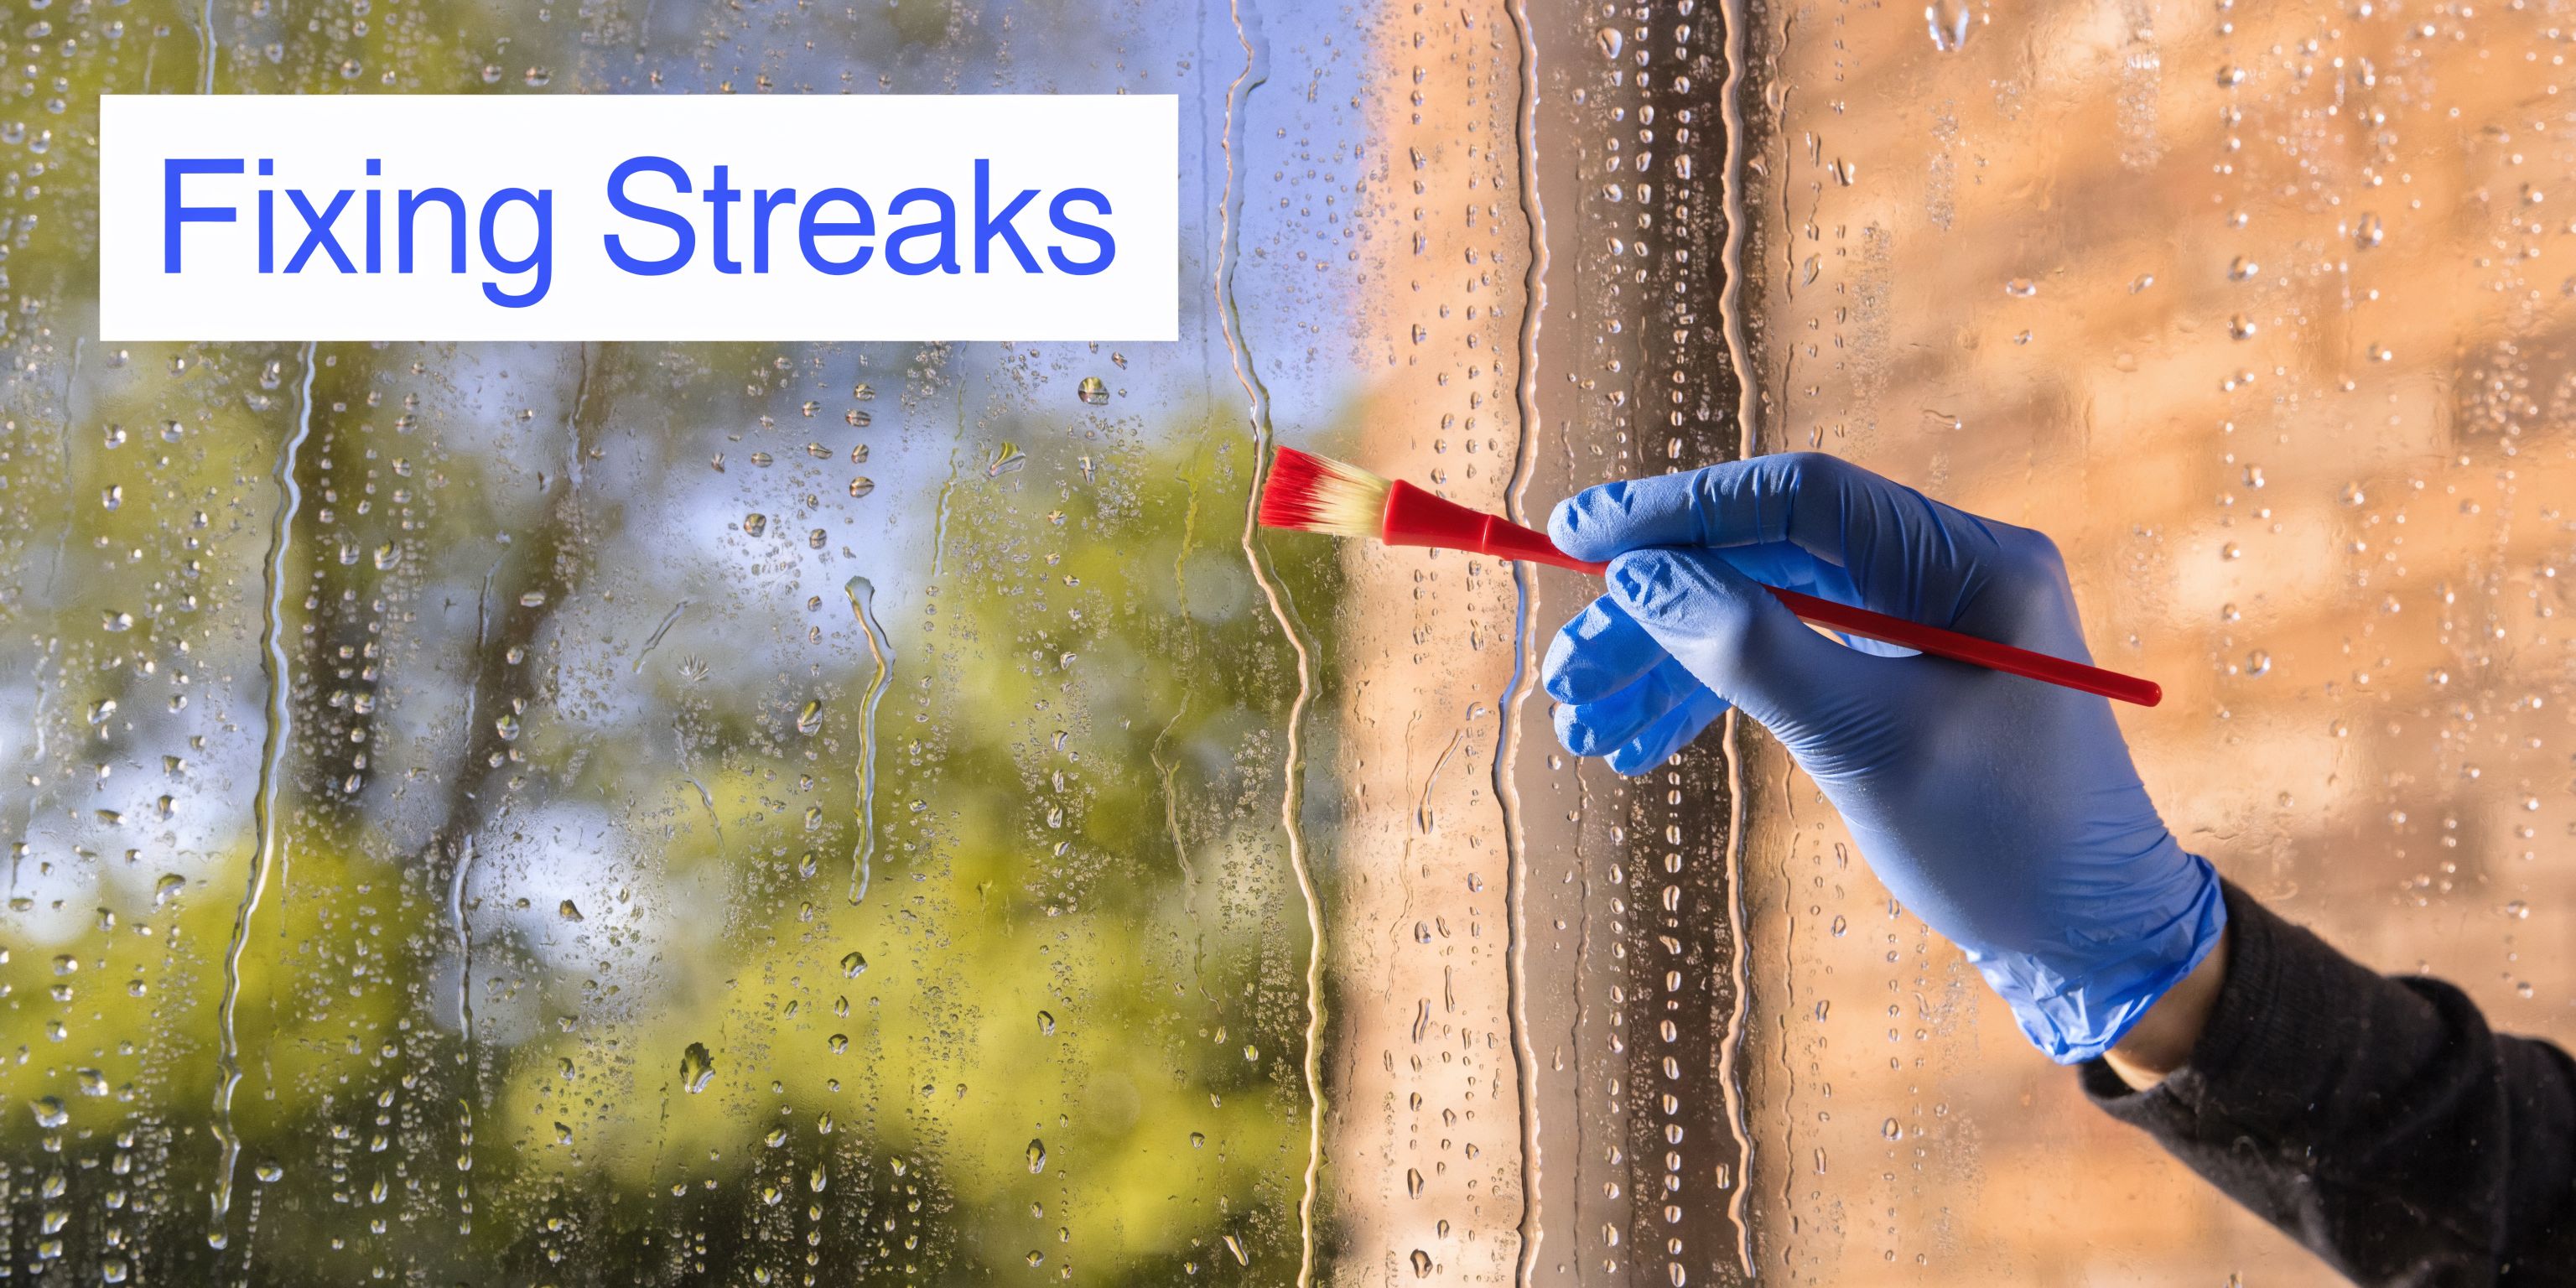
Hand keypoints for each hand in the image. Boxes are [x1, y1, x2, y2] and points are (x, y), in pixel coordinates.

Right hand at [1541, 453, 2225, 1063]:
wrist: (2092, 944)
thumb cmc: (2005, 843)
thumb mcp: (1868, 744)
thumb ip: (1754, 648)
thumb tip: (1644, 575)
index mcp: (1969, 561)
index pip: (1799, 497)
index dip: (1678, 510)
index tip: (1577, 535)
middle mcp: (1945, 574)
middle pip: (1765, 557)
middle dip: (1656, 612)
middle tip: (1564, 668)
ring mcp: (1920, 628)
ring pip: (1762, 614)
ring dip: (1668, 665)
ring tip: (1581, 722)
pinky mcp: (1899, 681)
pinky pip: (1787, 663)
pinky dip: (1713, 699)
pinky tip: (1639, 740)